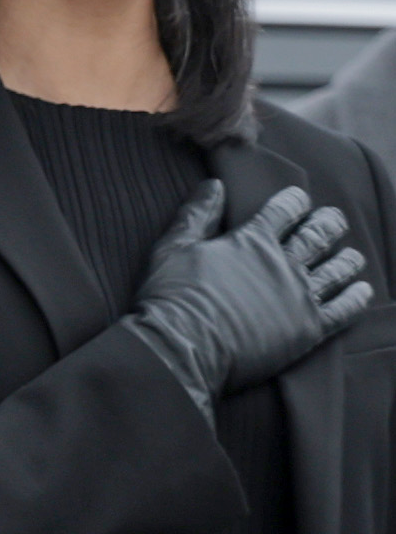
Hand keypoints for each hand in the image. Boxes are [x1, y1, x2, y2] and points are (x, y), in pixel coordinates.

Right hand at [122, 180, 373, 410]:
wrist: (182, 347)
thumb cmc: (172, 298)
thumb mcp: (172, 248)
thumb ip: (196, 215)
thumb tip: (214, 185)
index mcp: (252, 241)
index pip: (283, 210)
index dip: (295, 201)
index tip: (300, 199)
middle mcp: (283, 263)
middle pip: (318, 235)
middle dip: (329, 224)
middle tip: (335, 220)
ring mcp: (299, 295)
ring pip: (336, 270)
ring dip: (347, 260)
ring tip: (352, 255)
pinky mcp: (308, 327)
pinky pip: (343, 309)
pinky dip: (356, 298)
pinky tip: (362, 291)